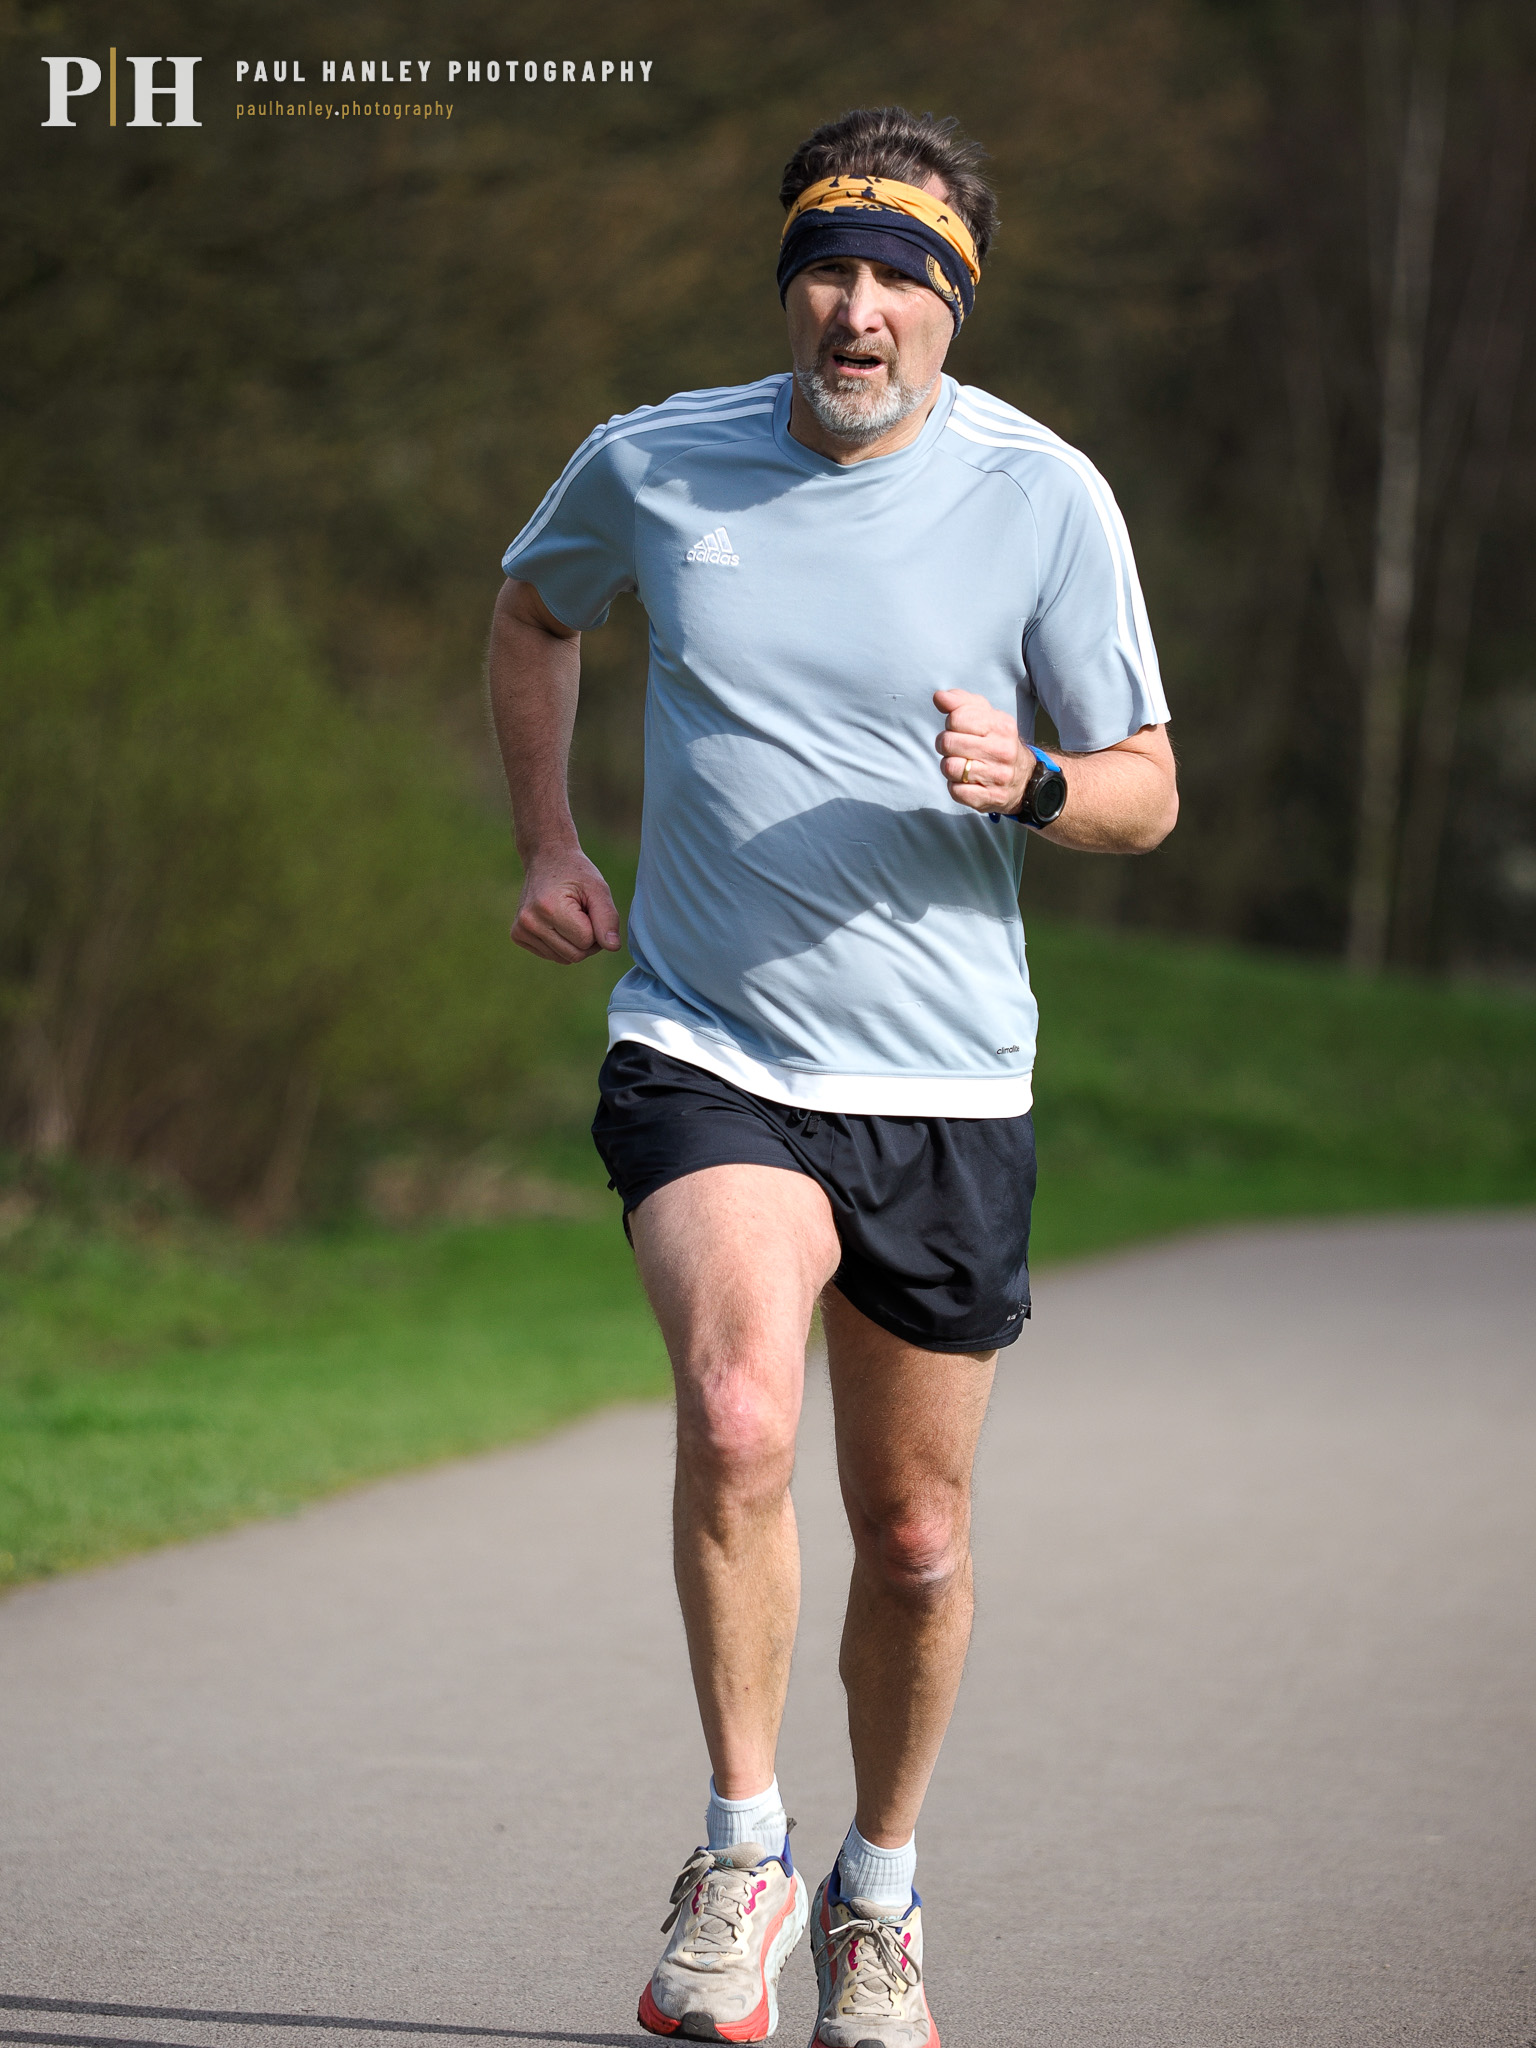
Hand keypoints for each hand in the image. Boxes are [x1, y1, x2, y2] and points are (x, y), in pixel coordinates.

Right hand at [512, 847, 621, 962]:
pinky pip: (552, 956)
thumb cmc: (576, 873)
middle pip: (575, 955)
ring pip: (565, 959)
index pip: (586, 941)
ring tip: (570, 917)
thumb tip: (613, 948)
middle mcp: (530, 922)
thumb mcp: (598, 889)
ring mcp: (520, 930)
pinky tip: (557, 922)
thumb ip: (608, 918)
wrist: (546, 859)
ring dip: (575, 943)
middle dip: (588, 940)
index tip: (590, 909)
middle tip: (584, 914)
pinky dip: (562, 944)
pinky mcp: (517, 935)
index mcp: (549, 908)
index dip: (596, 928)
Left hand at [932, 689, 1030, 814]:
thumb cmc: (997, 742)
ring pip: (949, 768)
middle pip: (948, 742)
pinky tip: (966, 782)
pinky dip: (955, 787)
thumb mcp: (986, 716)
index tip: (960, 729)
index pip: (957, 718)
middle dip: (946, 745)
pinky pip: (956, 791)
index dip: (951, 723)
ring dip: (949, 766)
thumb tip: (939, 696)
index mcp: (1001, 726)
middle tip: (956, 749)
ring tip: (961, 765)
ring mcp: (997, 776)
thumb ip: (961, 702)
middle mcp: (1002, 751)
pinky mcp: (990, 798)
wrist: (1026, 779)